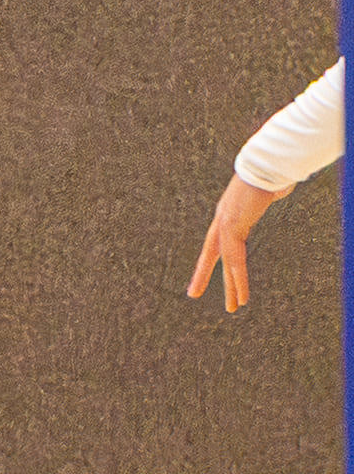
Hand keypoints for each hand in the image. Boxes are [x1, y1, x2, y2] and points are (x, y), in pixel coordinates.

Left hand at [188, 174, 290, 311]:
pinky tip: (242, 297)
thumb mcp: (269, 188)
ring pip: (225, 261)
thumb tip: (282, 186)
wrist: (265, 165)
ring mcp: (225, 223)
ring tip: (232, 308)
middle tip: (192, 293)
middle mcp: (222, 219)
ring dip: (230, 286)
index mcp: (228, 213)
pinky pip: (236, 260)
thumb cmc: (271, 173)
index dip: (210, 258)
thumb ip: (270, 193)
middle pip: (212, 253)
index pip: (216, 241)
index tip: (203, 271)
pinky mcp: (232, 227)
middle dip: (203, 274)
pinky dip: (239, 280)